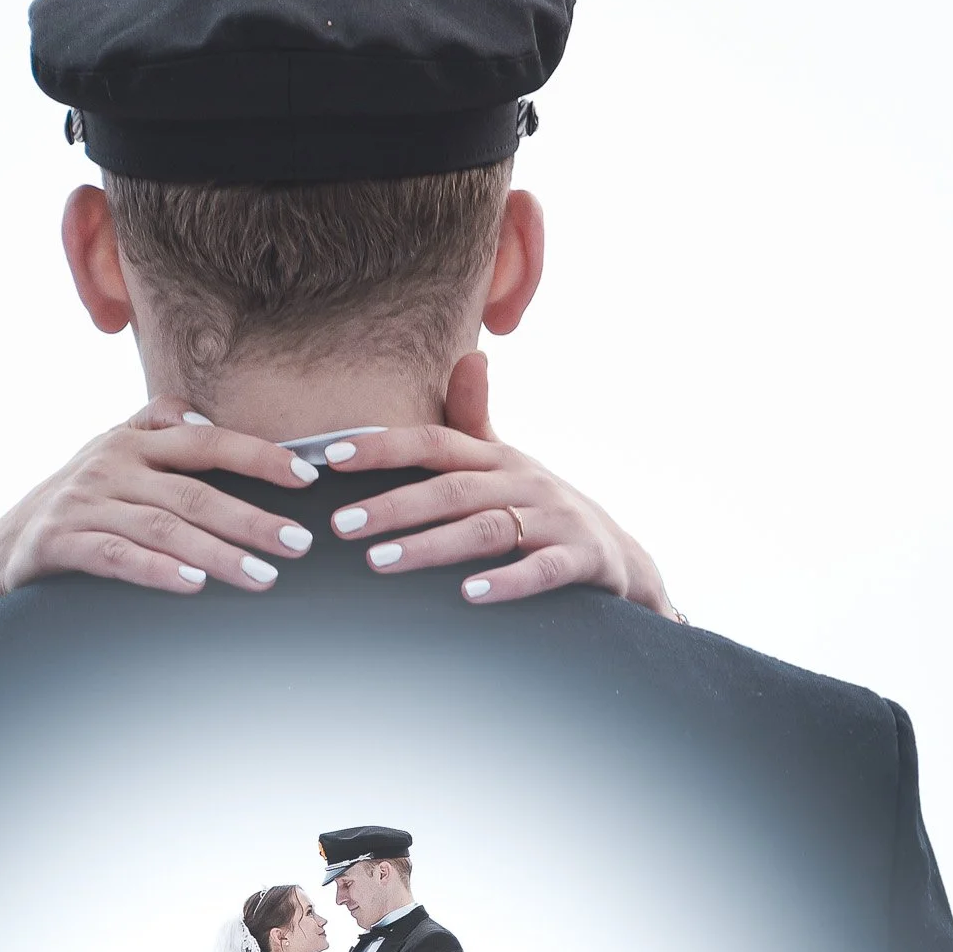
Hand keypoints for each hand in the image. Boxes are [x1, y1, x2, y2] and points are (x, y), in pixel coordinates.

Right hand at [0, 398, 321, 609]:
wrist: (0, 552)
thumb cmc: (75, 507)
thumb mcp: (110, 459)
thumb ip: (153, 431)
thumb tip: (202, 418)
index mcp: (131, 442)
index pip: (207, 442)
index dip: (258, 456)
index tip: (307, 478)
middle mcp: (109, 466)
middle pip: (194, 492)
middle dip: (252, 518)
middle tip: (300, 543)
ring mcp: (83, 503)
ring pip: (164, 527)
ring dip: (219, 553)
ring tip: (263, 576)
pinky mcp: (58, 542)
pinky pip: (116, 556)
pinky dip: (157, 570)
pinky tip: (193, 584)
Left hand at [324, 353, 678, 615]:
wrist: (620, 557)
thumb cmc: (543, 509)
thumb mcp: (510, 463)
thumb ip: (476, 420)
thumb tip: (470, 356)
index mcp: (498, 458)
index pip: (435, 442)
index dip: (384, 447)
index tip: (332, 456)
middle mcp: (525, 481)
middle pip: (451, 489)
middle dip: (393, 506)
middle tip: (340, 525)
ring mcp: (556, 519)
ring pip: (487, 528)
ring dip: (431, 545)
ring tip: (380, 562)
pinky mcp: (582, 559)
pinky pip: (542, 570)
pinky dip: (507, 582)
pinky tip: (469, 595)